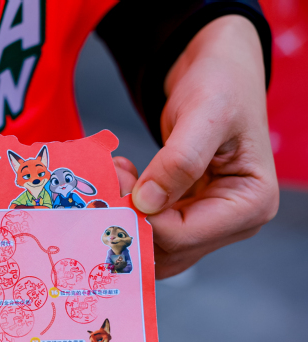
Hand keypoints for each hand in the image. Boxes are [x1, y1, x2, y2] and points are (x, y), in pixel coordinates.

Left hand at [114, 15, 277, 277]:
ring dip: (124, 216)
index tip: (117, 183)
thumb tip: (146, 203)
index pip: (184, 236)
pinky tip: (123, 176)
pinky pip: (150, 228)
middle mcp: (233, 223)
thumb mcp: (206, 114)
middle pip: (167, 250)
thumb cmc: (222, 85)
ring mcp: (208, 222)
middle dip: (131, 220)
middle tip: (110, 178)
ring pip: (154, 246)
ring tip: (115, 174)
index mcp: (250, 204)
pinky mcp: (186, 214)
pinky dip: (127, 208)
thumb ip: (179, 160)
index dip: (143, 219)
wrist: (218, 72)